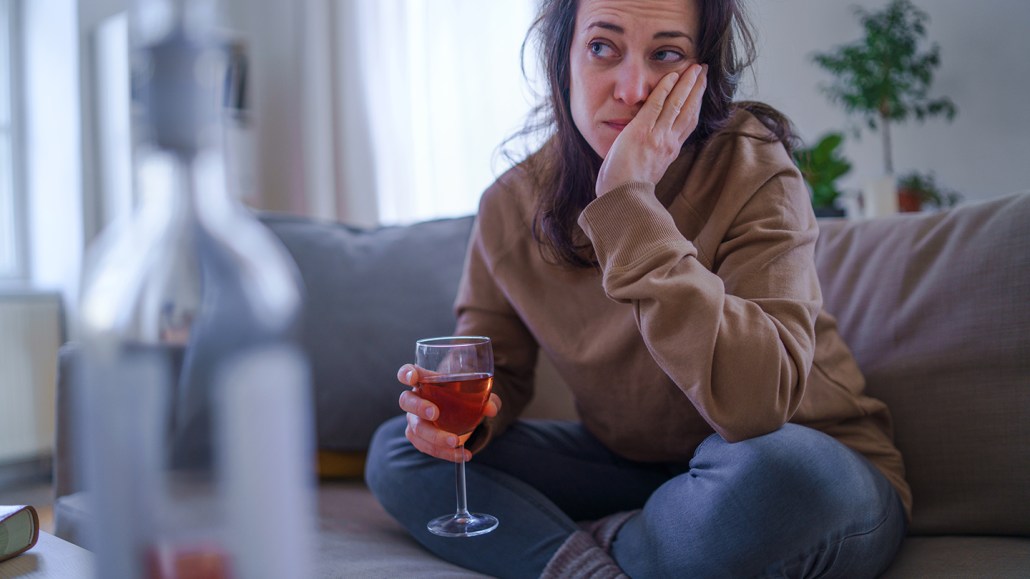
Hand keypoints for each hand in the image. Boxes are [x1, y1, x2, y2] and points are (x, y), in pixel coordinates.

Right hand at [396, 363, 500, 462]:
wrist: (462, 416)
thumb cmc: (464, 398)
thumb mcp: (478, 395)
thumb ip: (486, 399)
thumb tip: (491, 409)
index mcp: (425, 381)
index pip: (408, 373)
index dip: (406, 374)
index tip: (412, 378)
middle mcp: (415, 399)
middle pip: (406, 400)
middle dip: (419, 407)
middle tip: (435, 414)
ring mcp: (414, 419)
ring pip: (415, 428)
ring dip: (434, 436)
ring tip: (455, 442)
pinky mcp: (418, 438)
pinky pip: (425, 446)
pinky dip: (444, 453)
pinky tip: (461, 455)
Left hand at [596, 63, 707, 196]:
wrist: (621, 198)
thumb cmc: (627, 190)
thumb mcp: (649, 171)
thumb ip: (654, 156)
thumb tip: (653, 150)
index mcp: (670, 152)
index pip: (688, 122)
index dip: (696, 103)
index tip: (701, 89)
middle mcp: (669, 142)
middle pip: (689, 109)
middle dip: (697, 88)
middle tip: (703, 70)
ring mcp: (657, 136)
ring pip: (677, 103)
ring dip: (687, 83)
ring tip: (695, 67)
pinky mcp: (642, 131)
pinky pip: (657, 104)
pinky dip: (666, 88)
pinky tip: (672, 75)